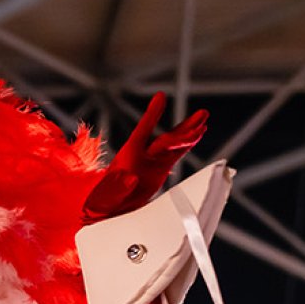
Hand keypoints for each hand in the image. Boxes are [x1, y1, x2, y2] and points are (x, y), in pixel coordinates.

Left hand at [82, 93, 208, 223]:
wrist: (104, 206)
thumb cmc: (100, 199)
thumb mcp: (106, 196)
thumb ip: (118, 188)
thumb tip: (132, 179)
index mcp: (128, 155)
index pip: (142, 131)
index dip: (152, 115)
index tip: (160, 97)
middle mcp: (142, 154)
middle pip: (166, 138)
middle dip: (184, 128)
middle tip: (201, 116)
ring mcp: (152, 161)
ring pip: (174, 143)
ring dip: (190, 131)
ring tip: (204, 117)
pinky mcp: (159, 169)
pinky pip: (176, 154)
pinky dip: (187, 145)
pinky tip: (199, 134)